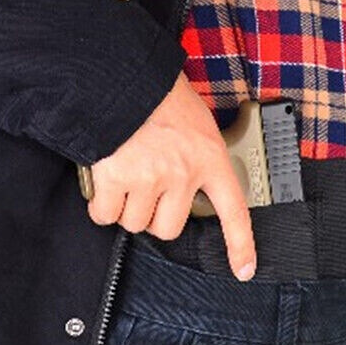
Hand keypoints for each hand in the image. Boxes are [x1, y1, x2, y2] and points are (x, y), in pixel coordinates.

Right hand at [86, 70, 256, 280]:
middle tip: (145, 191)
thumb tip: (184, 193)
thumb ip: (197, 159)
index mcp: (210, 158)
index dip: (240, 245)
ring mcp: (149, 178)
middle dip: (153, 217)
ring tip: (124, 177)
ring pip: (135, 223)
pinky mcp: (116, 179)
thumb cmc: (158, 95)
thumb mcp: (196, 124)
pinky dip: (101, 206)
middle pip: (167, 229)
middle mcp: (183, 174)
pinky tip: (104, 184)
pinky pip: (106, 216)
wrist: (122, 73)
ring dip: (125, 208)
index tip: (244, 271)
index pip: (233, 211)